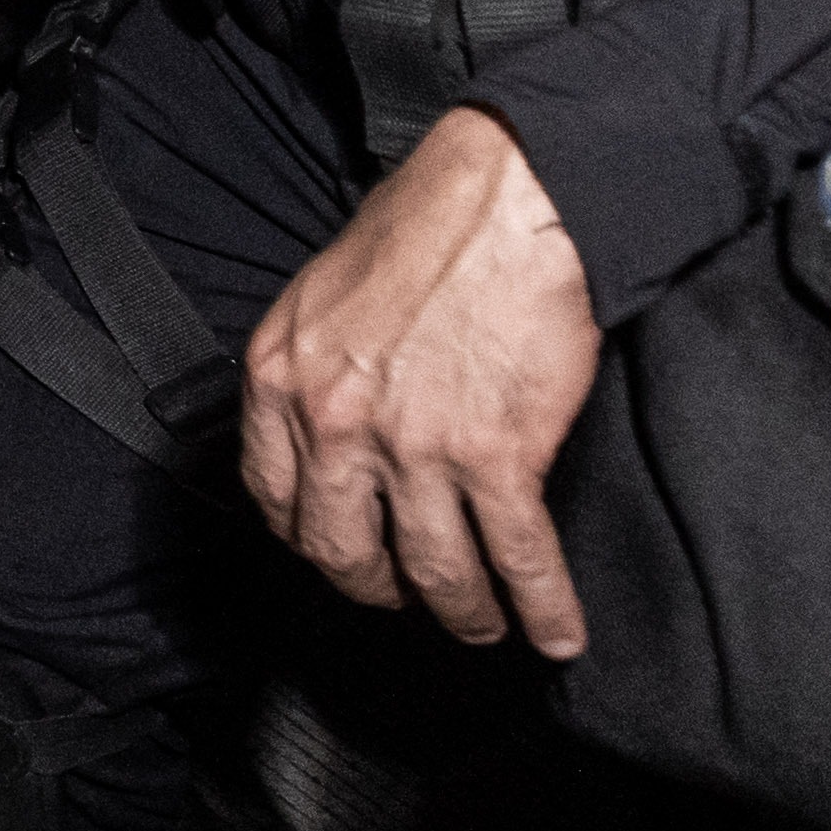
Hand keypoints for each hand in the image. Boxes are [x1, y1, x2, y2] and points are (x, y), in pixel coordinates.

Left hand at [236, 106, 607, 653]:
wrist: (509, 199)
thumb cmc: (426, 227)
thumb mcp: (324, 297)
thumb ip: (315, 371)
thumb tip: (329, 432)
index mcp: (282, 377)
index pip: (274, 497)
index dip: (310, 540)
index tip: (340, 554)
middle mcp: (335, 420)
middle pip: (342, 551)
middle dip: (378, 590)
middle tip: (408, 599)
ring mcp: (415, 443)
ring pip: (433, 569)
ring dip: (464, 612)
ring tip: (483, 625)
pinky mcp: (497, 451)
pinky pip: (517, 555)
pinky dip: (541, 606)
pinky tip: (557, 631)